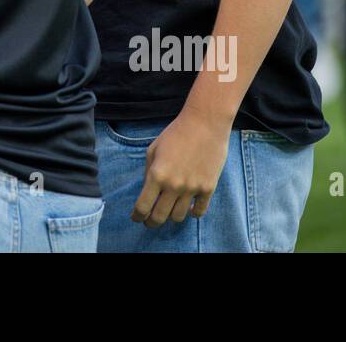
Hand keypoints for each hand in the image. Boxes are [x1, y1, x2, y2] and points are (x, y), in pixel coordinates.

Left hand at [131, 107, 230, 227]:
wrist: (205, 124)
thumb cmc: (176, 133)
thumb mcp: (153, 149)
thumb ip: (149, 171)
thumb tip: (148, 190)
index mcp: (157, 175)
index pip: (143, 206)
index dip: (137, 216)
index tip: (136, 218)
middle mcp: (173, 185)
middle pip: (159, 217)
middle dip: (151, 222)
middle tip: (150, 222)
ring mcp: (192, 188)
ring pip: (178, 217)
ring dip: (171, 217)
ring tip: (169, 212)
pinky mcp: (208, 188)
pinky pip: (199, 211)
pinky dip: (192, 213)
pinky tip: (188, 209)